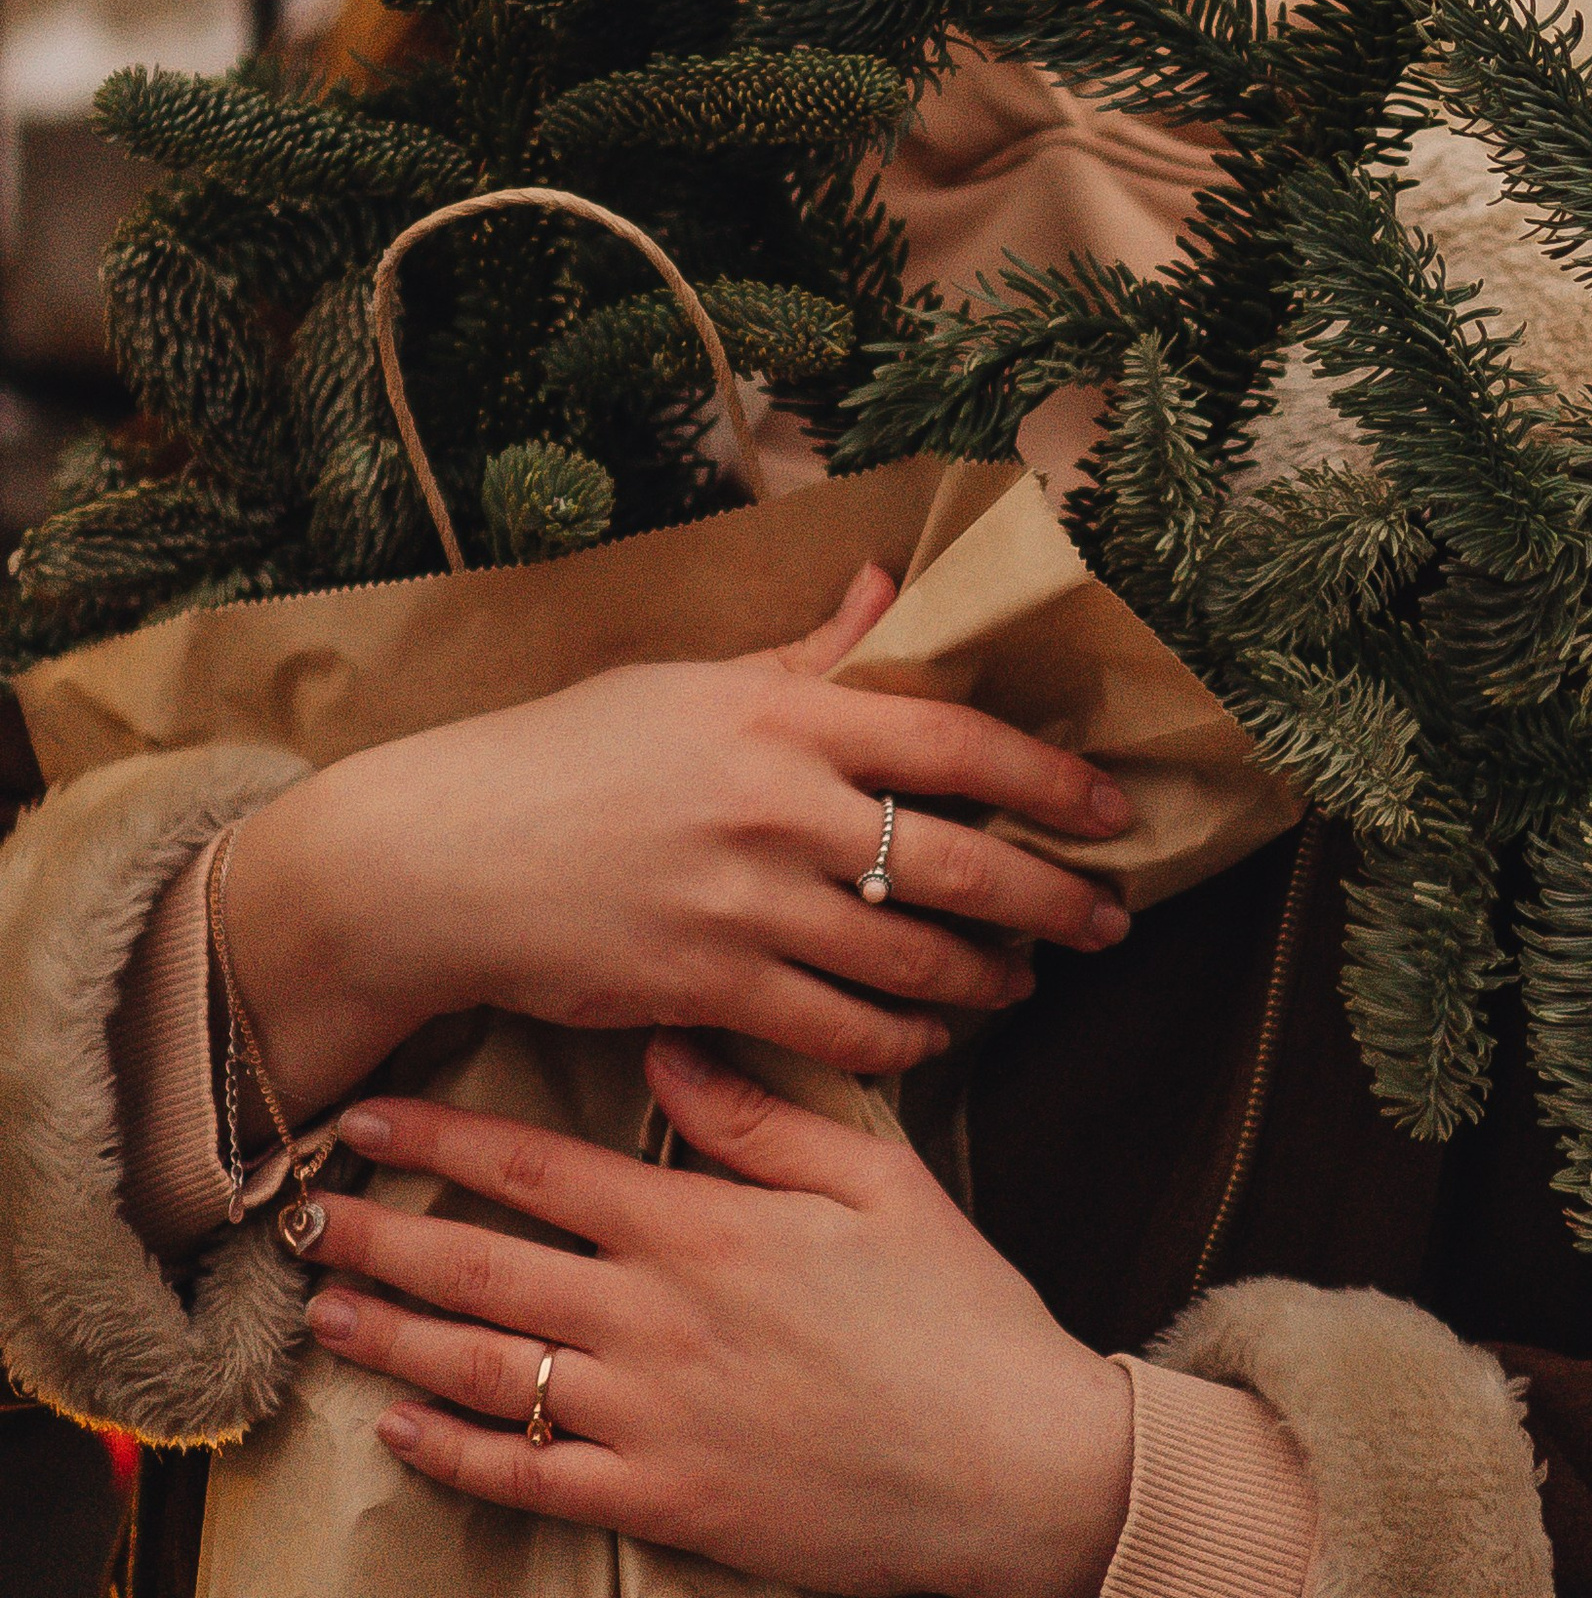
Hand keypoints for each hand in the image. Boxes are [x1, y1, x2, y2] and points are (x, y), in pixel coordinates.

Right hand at [222, 567, 1135, 1121]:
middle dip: (1052, 902)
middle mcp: (780, 808)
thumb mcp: (688, 682)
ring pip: (913, 961)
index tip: (1110, 808)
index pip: (955, 741)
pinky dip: (903, 1043)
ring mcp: (746, 905)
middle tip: (1106, 924)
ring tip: (1020, 984)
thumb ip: (805, 654)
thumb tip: (885, 585)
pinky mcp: (710, 990)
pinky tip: (930, 1038)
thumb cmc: (566, 756)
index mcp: (783, 715)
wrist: (443, 859)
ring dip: (985, 981)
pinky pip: (842, 1034)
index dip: (1049, 780)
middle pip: (960, 863)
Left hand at [302, 1037, 1133, 1597]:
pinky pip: (532, 1479)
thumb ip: (762, 1115)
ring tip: (327, 1306)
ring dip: (398, 1333)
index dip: (444, 1140)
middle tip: (303, 1212)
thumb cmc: (955, 1310)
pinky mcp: (664, 1503)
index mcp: (705, 1228)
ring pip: (488, 1370)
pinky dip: (454, 1453)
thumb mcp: (877, 1179)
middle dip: (386, 1233)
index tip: (373, 1114)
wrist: (1009, 1464)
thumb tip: (667, 1045)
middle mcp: (657, 1319)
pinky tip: (401, 1427)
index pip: (540, 1170)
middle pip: (486, 1267)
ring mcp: (652, 1419)